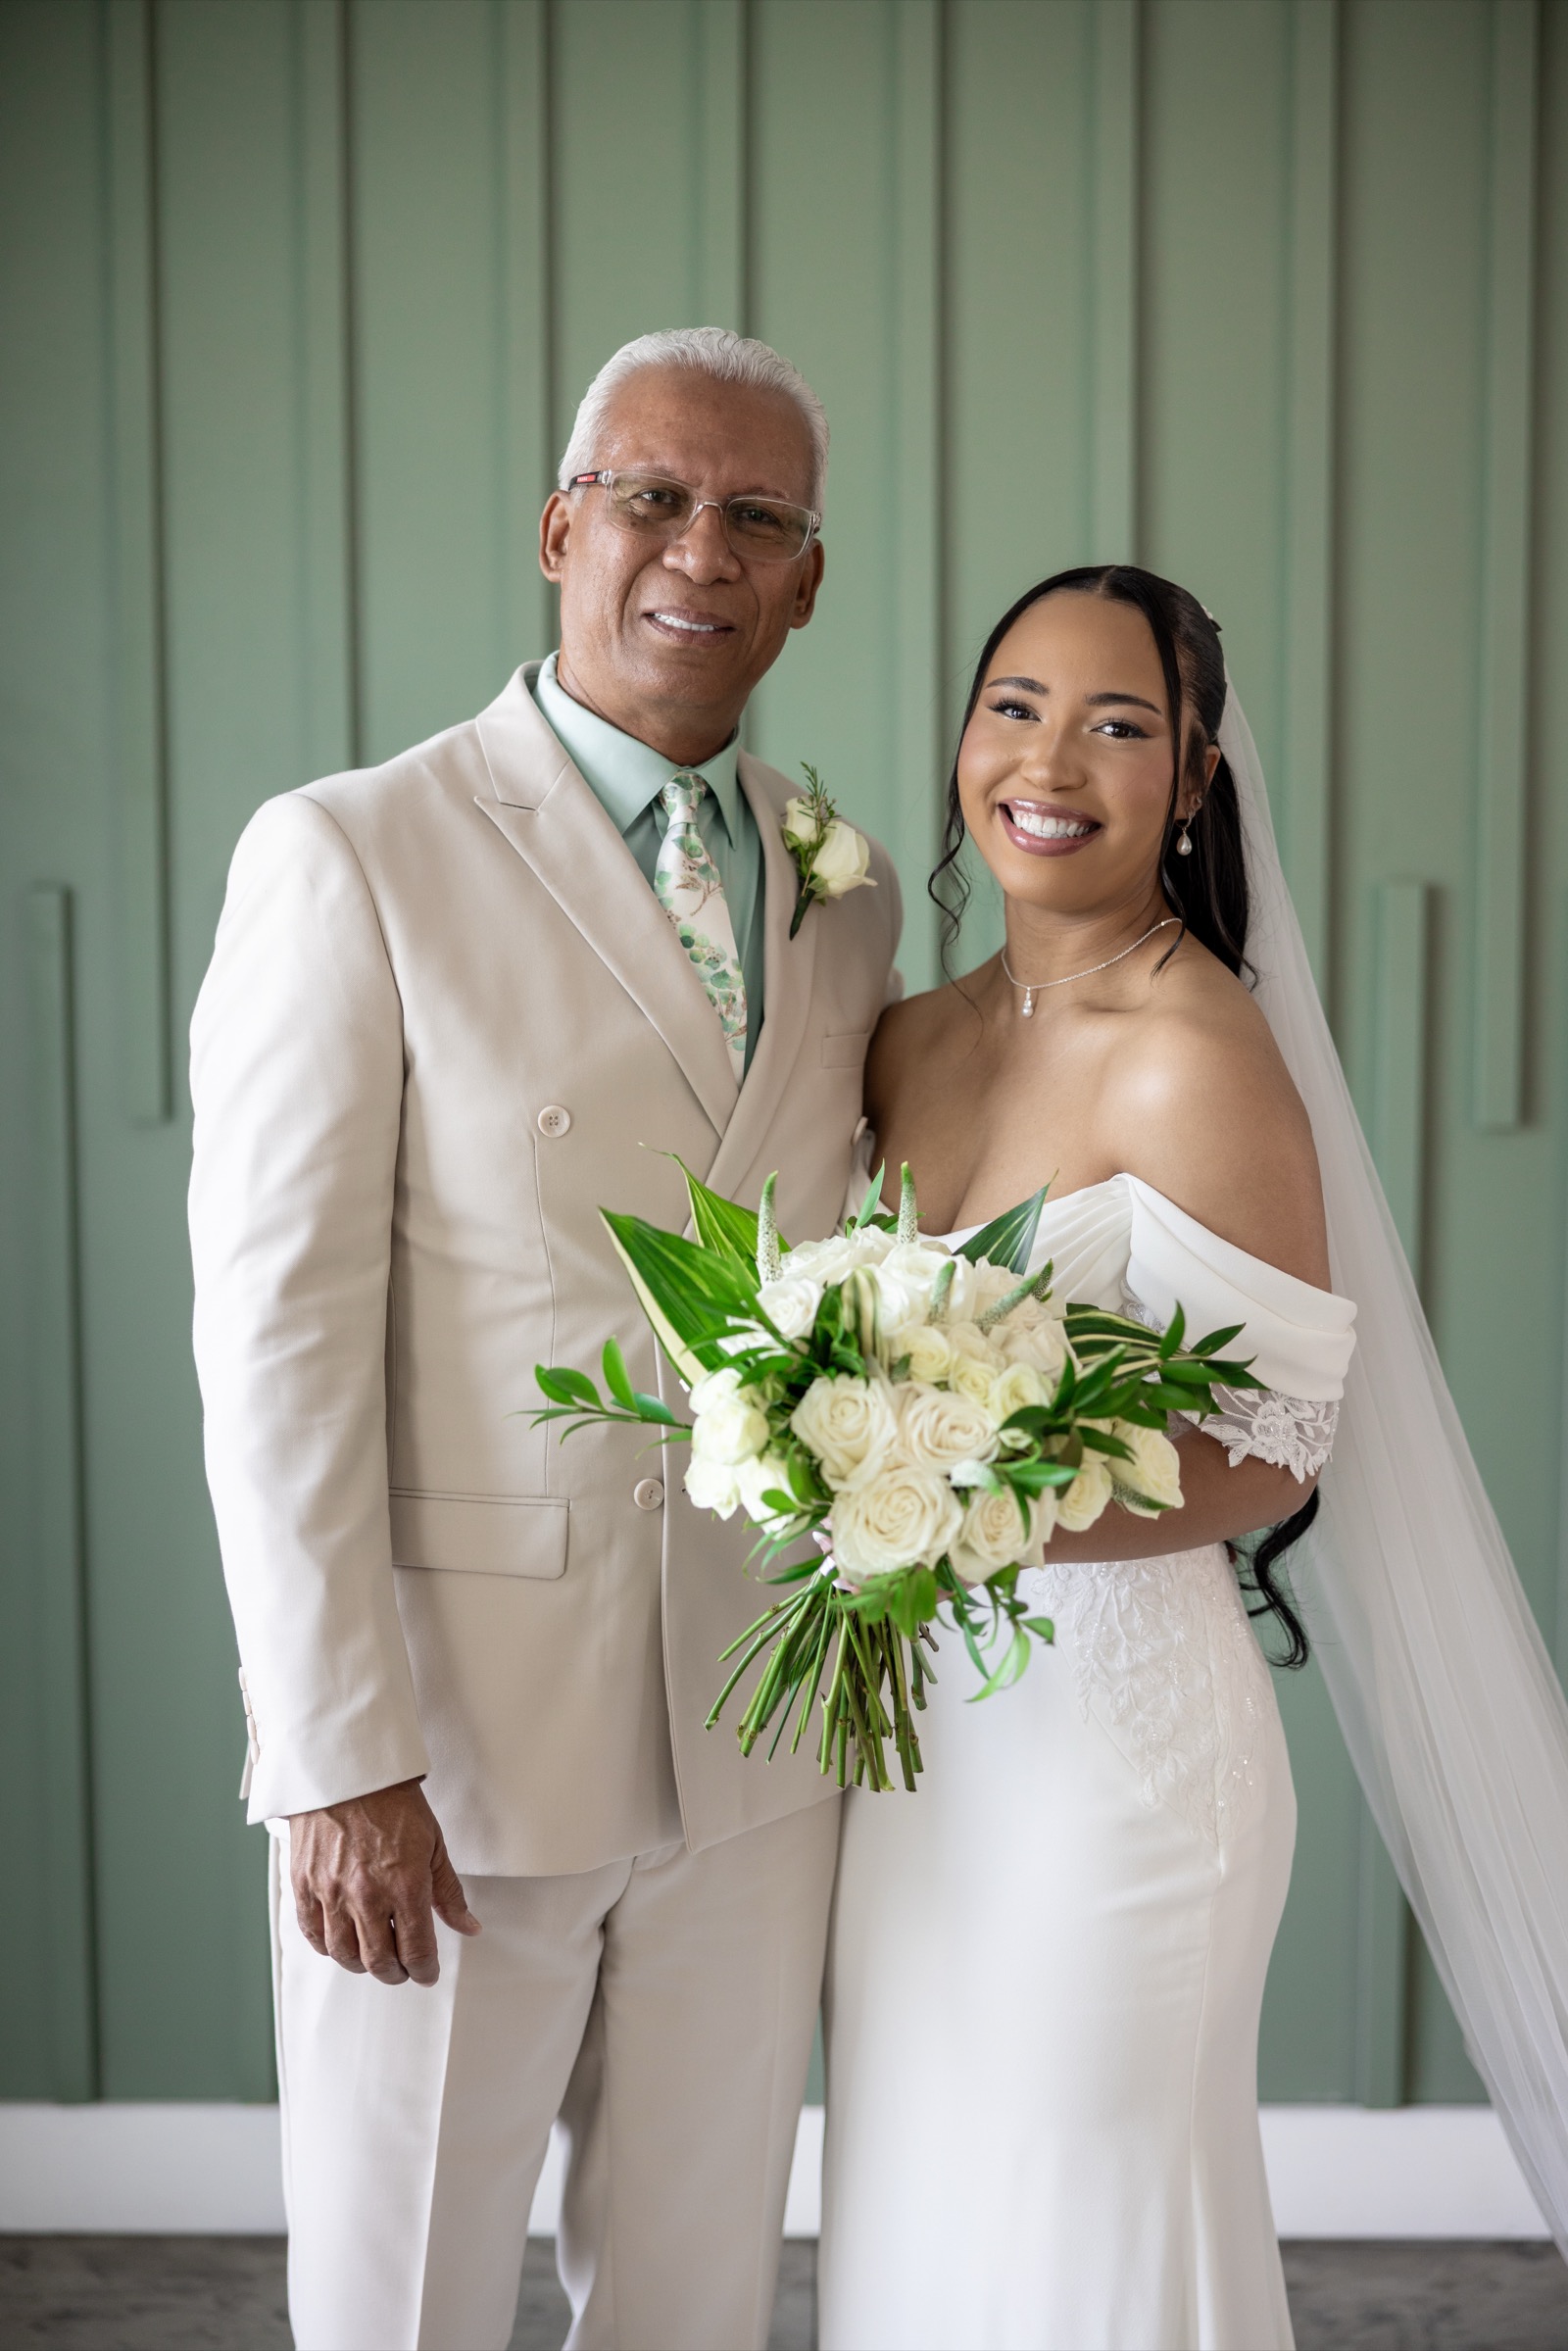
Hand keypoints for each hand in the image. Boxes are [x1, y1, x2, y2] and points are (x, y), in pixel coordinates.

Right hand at [288, 1778, 480, 1986]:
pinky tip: (341, 1941)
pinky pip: (313, 1934)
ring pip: (344, 1955)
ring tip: (374, 1957)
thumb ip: (449, 1892)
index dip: (425, 1971)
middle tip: (402, 1970)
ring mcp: (332, 1892)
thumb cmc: (391, 1802)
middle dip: (396, 1974)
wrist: (348, 1772)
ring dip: (362, 1965)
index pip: (417, 1951)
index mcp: (404, 1885)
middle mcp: (366, 1895)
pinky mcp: (305, 1885)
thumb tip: (468, 1925)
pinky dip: (328, 1947)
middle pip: (379, 1961)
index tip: (427, 1972)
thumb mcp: (433, 1844)